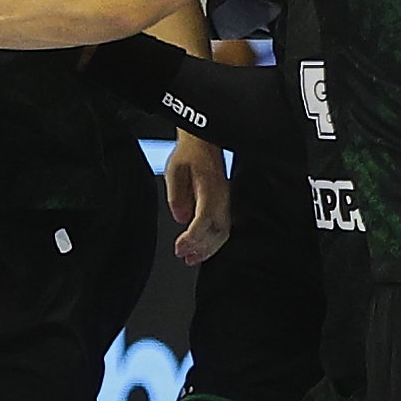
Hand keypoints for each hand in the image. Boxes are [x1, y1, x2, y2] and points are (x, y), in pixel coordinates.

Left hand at [164, 132, 232, 262]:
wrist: (204, 142)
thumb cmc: (190, 153)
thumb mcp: (174, 170)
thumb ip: (176, 195)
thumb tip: (180, 217)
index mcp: (210, 189)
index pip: (204, 220)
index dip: (192, 238)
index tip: (179, 248)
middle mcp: (222, 197)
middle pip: (217, 231)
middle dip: (201, 248)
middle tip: (184, 257)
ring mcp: (225, 201)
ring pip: (223, 232)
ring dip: (208, 248)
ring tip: (193, 258)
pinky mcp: (224, 203)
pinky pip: (223, 227)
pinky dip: (214, 242)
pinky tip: (203, 248)